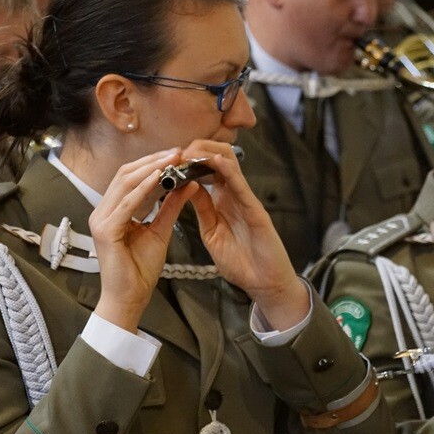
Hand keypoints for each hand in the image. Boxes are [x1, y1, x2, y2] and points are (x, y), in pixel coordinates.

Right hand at [89, 149, 195, 332]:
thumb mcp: (160, 231)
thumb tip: (188, 184)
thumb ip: (170, 207)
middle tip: (178, 151)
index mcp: (113, 210)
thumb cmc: (141, 269)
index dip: (153, 163)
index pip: (131, 178)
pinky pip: (126, 203)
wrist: (130, 298)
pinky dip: (143, 189)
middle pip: (126, 174)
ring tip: (173, 158)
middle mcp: (102, 211)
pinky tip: (160, 178)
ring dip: (151, 168)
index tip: (177, 154)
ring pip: (125, 183)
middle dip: (154, 160)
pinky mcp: (105, 230)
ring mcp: (101, 219)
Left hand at [180, 140, 307, 329]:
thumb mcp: (212, 232)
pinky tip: (217, 161)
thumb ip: (203, 209)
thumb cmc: (241, 261)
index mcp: (223, 200)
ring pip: (230, 165)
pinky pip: (242, 187)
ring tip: (191, 150)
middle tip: (177, 150)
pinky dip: (229, 171)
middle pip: (219, 158)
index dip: (189, 159)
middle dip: (198, 149)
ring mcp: (247, 201)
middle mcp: (235, 195)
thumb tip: (186, 187)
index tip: (170, 157)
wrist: (264, 284)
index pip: (207, 169)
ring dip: (210, 153)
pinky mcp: (256, 212)